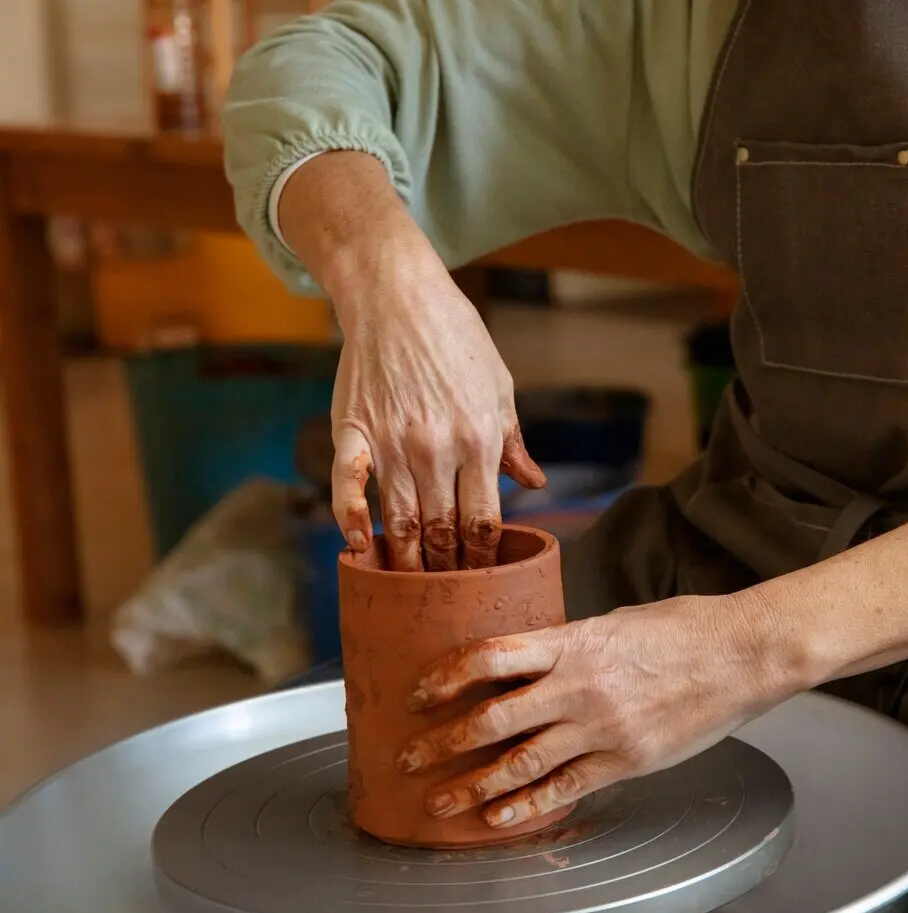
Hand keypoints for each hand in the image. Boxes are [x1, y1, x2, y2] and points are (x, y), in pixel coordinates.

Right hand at [329, 255, 544, 571]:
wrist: (398, 295)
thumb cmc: (457, 339)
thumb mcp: (500, 388)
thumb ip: (514, 443)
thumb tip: (536, 485)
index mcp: (480, 440)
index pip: (485, 519)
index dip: (484, 558)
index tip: (483, 581)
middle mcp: (437, 448)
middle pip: (441, 529)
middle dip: (447, 570)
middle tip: (446, 599)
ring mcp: (392, 441)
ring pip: (399, 519)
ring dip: (404, 560)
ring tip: (407, 590)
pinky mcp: (353, 430)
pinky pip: (348, 485)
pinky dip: (350, 519)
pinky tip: (356, 547)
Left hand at [393, 595, 802, 828]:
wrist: (742, 654)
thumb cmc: (684, 630)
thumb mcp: (616, 622)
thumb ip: (570, 645)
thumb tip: (528, 661)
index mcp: (575, 642)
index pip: (490, 657)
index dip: (445, 677)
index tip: (417, 693)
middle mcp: (580, 686)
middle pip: (492, 717)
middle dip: (442, 742)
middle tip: (409, 758)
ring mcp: (603, 727)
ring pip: (520, 761)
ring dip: (471, 785)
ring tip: (439, 802)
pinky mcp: (626, 760)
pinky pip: (566, 788)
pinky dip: (526, 805)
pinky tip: (499, 817)